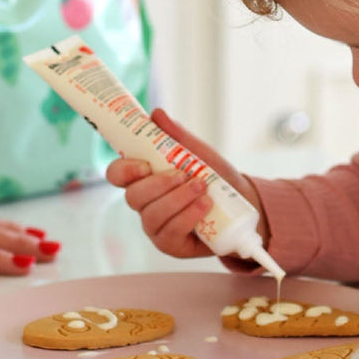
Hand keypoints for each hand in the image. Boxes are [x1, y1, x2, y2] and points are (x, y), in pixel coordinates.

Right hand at [104, 108, 263, 260]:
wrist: (241, 203)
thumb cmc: (213, 176)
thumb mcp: (197, 152)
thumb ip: (176, 135)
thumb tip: (156, 114)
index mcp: (143, 178)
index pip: (117, 174)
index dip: (124, 170)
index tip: (145, 165)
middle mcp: (144, 203)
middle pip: (133, 197)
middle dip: (159, 185)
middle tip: (184, 175)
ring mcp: (155, 226)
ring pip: (151, 215)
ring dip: (177, 200)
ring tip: (202, 188)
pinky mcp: (170, 244)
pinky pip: (169, 233)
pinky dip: (188, 216)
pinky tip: (204, 206)